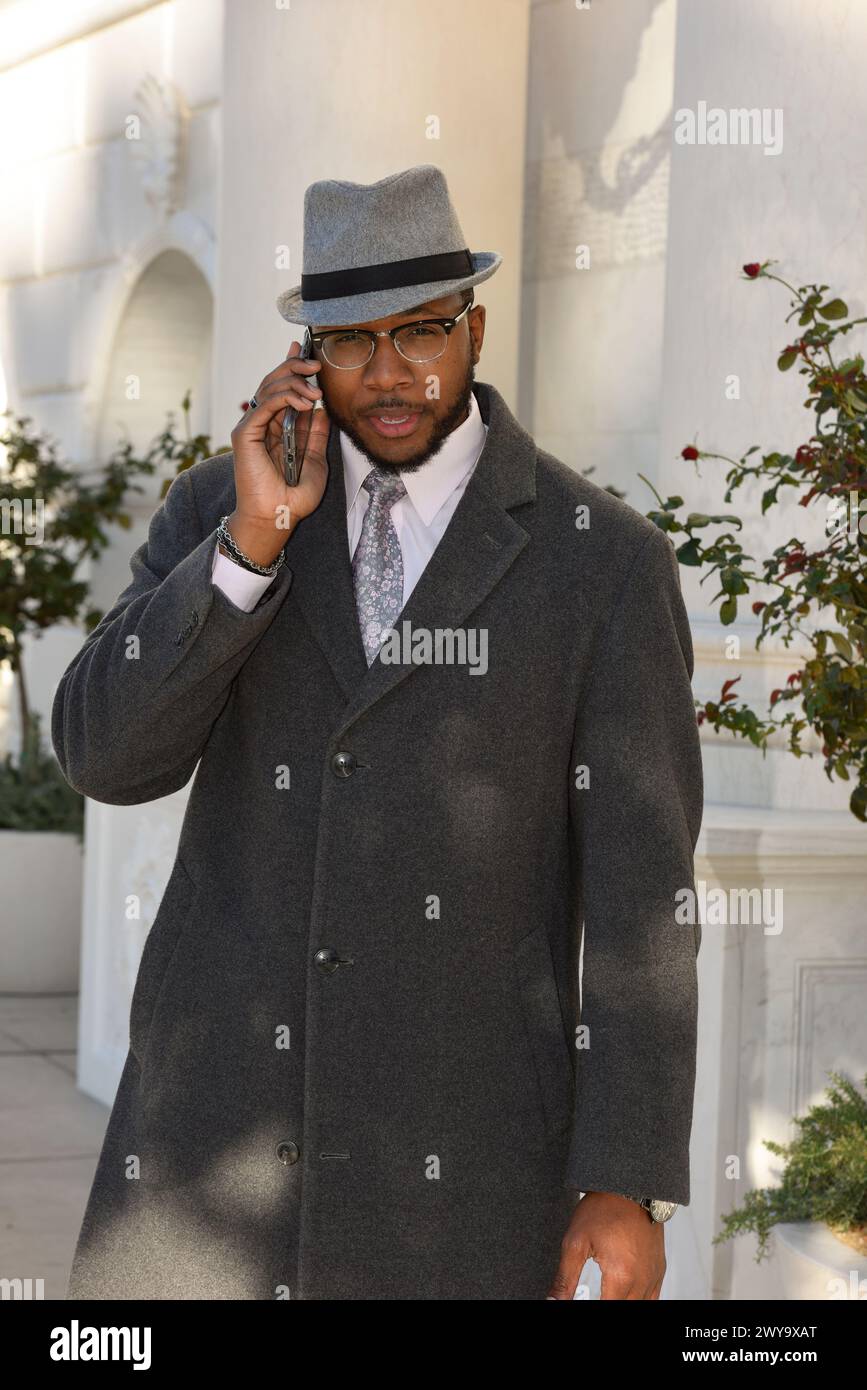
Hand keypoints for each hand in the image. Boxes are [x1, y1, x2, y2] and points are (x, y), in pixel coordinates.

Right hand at [227, 341, 329, 563]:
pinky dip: (285, 397)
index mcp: (276, 427)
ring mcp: (251, 427)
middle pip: (274, 381)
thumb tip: (324, 409)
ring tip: (315, 390)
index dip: (291, 367)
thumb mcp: (316, 460)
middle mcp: (262, 423)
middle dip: (295, 367)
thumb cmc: (294, 497)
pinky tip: (304, 402)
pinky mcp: (245, 433)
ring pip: (269, 387)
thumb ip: (317, 434)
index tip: (306, 350)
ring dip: (294, 381)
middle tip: (316, 364)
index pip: (282, 388)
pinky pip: (265, 404)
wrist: (279, 517)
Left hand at [546, 1192, 665, 1299]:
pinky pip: (653, 1298)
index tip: (580, 1300)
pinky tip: (626, 1296)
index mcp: (620, 1276)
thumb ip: (565, 1278)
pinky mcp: (658, 1269)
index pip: (605, 1310)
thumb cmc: (604, 1208)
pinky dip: (639, 1301)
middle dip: (605, 1304)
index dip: (588, 1309)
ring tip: (605, 1294)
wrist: (628, 1186)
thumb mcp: (575, 1242)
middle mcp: (641, 1280)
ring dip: (621, 1302)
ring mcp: (653, 1275)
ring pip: (640, 1306)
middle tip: (591, 1295)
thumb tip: (553, 1299)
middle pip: (625, 1310)